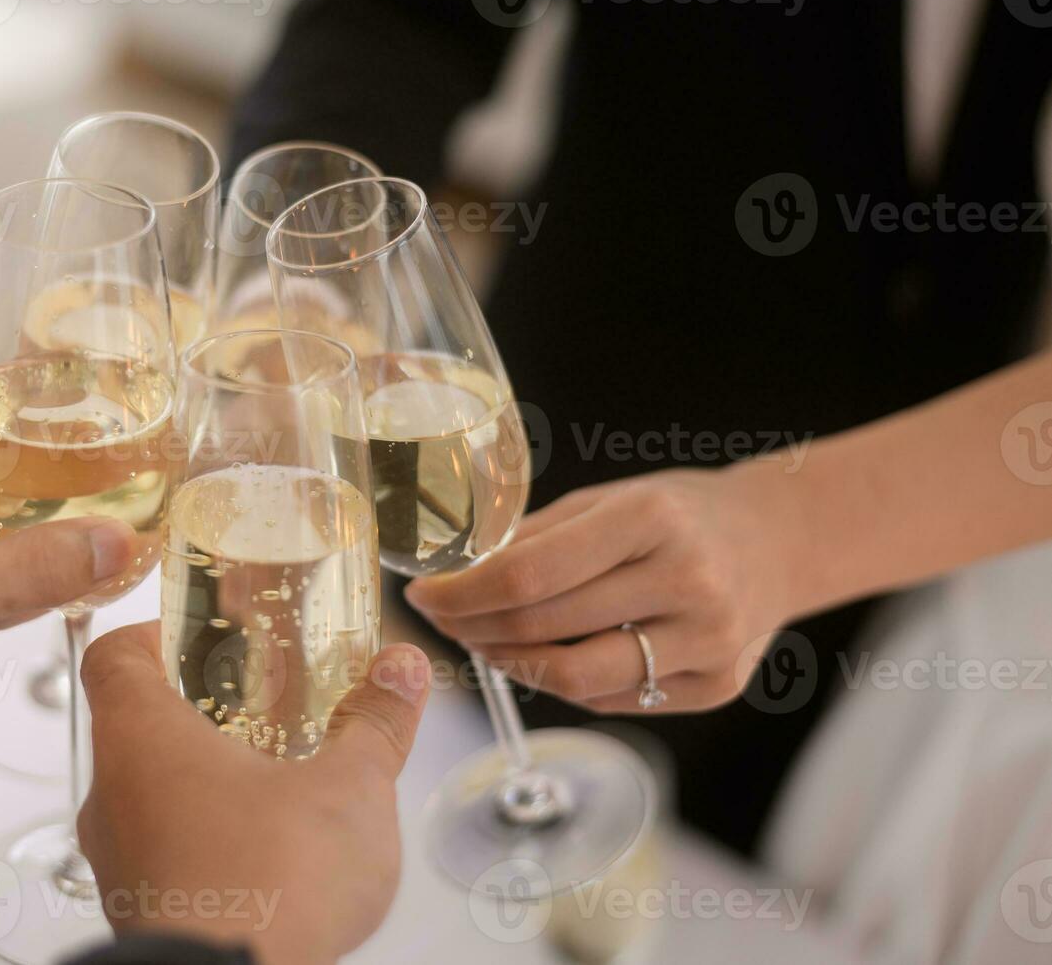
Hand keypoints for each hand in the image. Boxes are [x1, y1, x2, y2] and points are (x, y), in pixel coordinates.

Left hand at [77, 623, 431, 964]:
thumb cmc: (271, 888)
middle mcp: (113, 797)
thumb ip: (375, 724)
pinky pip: (162, 856)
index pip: (113, 657)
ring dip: (202, 780)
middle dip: (198, 711)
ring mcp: (119, 863)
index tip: (195, 632)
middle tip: (257, 705)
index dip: (151, 633)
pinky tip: (265, 854)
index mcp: (143, 740)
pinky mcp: (140, 915)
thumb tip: (399, 672)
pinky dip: (205, 841)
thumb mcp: (349, 790)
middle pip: (132, 726)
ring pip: (146, 796)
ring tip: (273, 781)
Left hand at [404, 463, 800, 711]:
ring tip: (484, 643)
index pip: (530, 573)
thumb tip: (454, 577)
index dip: (462, 592)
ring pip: (574, 679)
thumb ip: (537, 538)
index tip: (422, 594)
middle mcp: (688, 582)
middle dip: (473, 628)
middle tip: (442, 620)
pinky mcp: (717, 688)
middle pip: (544, 628)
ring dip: (511, 665)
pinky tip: (543, 658)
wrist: (778, 542)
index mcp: (652, 519)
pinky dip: (563, 683)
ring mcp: (708, 642)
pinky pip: (613, 700)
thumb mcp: (608, 500)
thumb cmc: (676, 515)